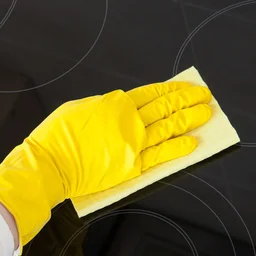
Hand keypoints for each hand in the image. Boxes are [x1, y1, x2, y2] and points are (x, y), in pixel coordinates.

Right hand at [0, 82, 211, 247]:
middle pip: (166, 108)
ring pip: (169, 128)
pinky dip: (178, 148)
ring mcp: (133, 144)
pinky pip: (161, 155)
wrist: (50, 164)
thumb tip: (118, 108)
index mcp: (115, 104)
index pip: (152, 94)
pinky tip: (192, 143)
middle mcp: (129, 121)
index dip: (172, 90)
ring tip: (205, 115)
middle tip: (204, 99)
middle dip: (188, 102)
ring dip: (190, 120)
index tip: (187, 89)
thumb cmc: (56, 137)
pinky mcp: (132, 166)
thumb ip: (103, 108)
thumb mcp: (79, 109)